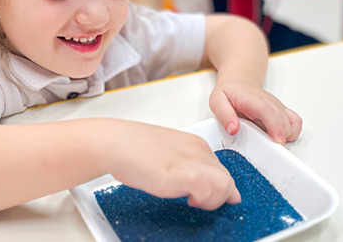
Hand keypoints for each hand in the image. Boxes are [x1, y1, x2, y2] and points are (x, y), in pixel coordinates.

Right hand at [104, 120, 240, 209]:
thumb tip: (199, 184)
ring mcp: (190, 161)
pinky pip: (206, 190)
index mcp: (195, 144)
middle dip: (218, 196)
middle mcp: (197, 150)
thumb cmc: (132, 149)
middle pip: (227, 179)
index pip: (222, 170)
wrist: (114, 142)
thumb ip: (187, 166)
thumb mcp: (167, 154)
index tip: (207, 197)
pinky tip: (186, 198)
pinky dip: (202, 199)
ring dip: (213, 200)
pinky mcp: (180, 173)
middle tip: (196, 200)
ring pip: (225, 185)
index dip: (218, 188)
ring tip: (192, 200)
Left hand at [209, 79, 301, 143]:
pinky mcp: (282, 112)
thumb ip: (224, 115)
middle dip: (280, 136)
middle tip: (268, 148)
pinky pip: (295, 123)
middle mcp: (270, 103)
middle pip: (283, 121)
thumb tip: (233, 129)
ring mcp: (278, 107)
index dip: (276, 127)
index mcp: (254, 100)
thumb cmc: (229, 92)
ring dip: (285, 136)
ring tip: (269, 141)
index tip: (278, 140)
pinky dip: (292, 132)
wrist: (238, 83)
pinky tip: (278, 137)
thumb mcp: (217, 101)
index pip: (269, 112)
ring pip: (291, 124)